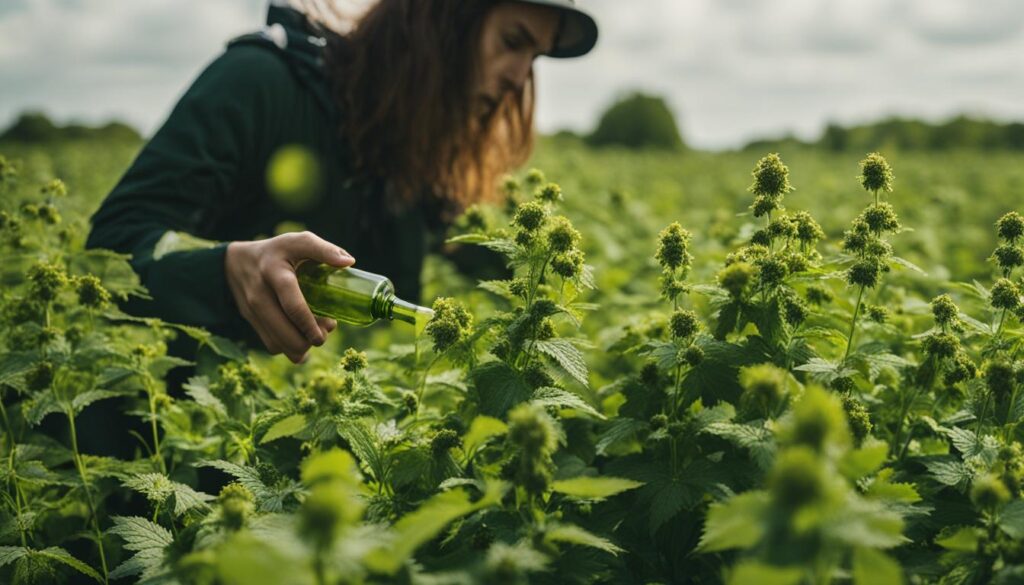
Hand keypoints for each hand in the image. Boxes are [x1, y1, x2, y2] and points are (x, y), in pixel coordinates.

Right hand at [225, 231, 354, 362]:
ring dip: (300, 347)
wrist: (234, 263)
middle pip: (286, 335)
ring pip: (279, 346)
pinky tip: (300, 335)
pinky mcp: (251, 323)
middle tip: (324, 330)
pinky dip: (289, 348)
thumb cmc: (276, 251)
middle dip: (310, 340)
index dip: (312, 325)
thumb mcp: (298, 241)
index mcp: (275, 274)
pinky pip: (272, 346)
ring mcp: (253, 313)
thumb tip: (349, 262)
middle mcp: (261, 296)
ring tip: (312, 333)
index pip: (293, 307)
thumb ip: (324, 249)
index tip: (328, 329)